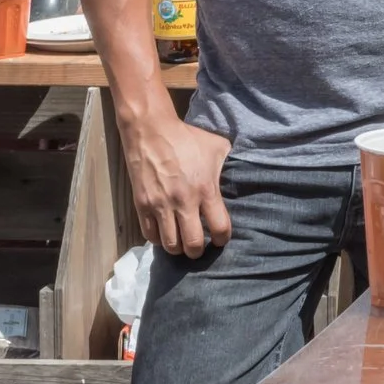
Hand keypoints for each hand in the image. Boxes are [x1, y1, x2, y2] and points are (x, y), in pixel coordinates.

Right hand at [122, 113, 233, 257]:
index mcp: (206, 189)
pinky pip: (150, 236)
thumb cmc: (188, 138)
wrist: (151, 131)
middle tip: (200, 247)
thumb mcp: (218, 146)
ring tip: (182, 242)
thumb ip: (229, 165)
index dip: (223, 239)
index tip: (221, 238)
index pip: (219, 228)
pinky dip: (158, 239)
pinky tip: (165, 232)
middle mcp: (184, 202)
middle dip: (199, 251)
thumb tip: (242, 175)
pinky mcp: (142, 206)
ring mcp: (160, 206)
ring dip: (178, 248)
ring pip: (170, 245)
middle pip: (193, 245)